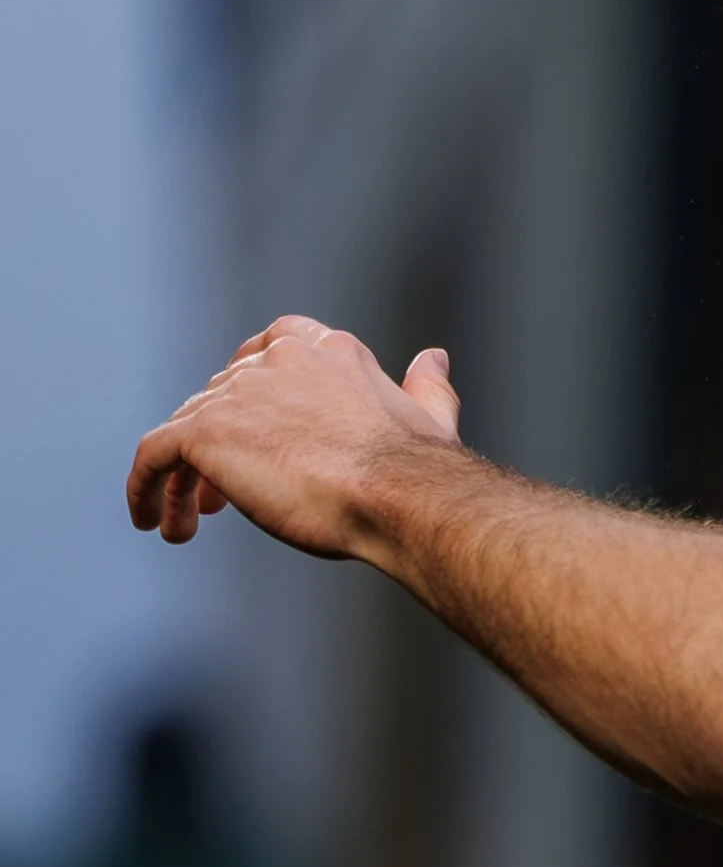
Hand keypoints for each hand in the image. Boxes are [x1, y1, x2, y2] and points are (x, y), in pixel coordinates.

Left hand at [128, 316, 463, 557]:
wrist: (399, 494)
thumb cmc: (417, 469)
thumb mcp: (429, 415)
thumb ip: (426, 385)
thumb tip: (433, 357)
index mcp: (330, 352)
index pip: (270, 344)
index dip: (250, 383)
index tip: (248, 423)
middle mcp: (279, 360)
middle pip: (222, 394)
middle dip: (219, 444)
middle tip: (221, 497)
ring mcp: (240, 392)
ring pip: (186, 427)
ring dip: (184, 476)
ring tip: (188, 522)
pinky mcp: (206, 430)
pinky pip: (153, 453)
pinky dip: (144, 486)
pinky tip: (149, 519)